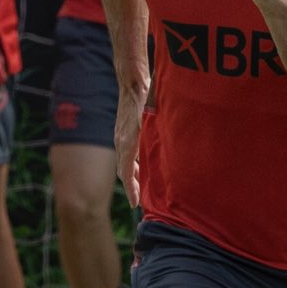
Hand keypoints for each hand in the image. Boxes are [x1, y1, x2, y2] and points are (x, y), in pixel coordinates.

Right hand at [114, 81, 147, 207]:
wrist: (132, 82)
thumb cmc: (145, 100)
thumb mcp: (152, 123)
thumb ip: (156, 141)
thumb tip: (166, 161)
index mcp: (127, 144)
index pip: (126, 174)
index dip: (131, 191)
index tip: (135, 205)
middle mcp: (121, 142)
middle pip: (124, 171)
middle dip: (132, 186)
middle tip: (141, 201)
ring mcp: (121, 137)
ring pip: (125, 162)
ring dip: (133, 175)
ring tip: (144, 186)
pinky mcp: (123, 131)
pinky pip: (127, 153)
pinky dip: (134, 163)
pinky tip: (145, 164)